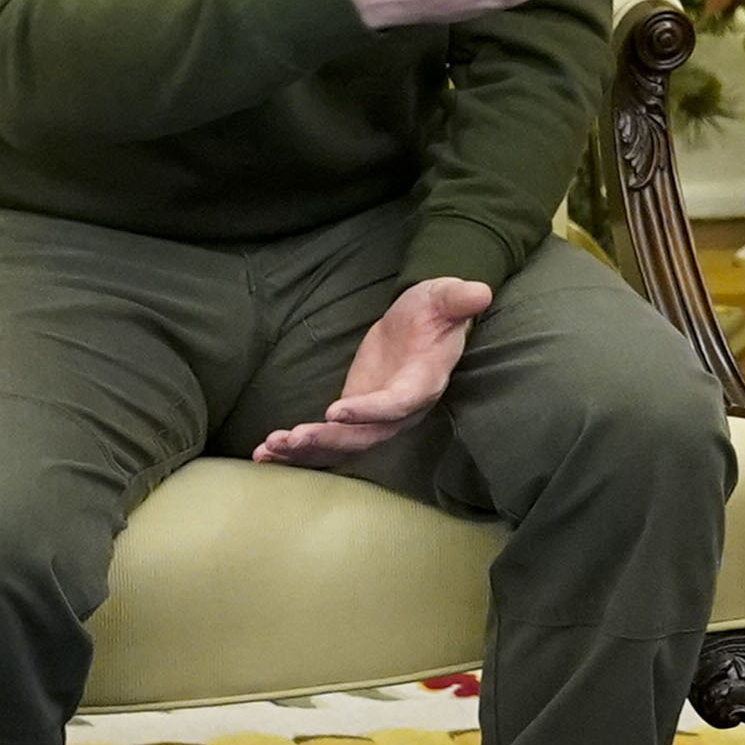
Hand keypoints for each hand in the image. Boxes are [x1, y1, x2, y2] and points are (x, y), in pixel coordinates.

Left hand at [253, 278, 490, 466]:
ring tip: (269, 449)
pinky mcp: (355, 418)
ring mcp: (376, 419)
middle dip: (327, 440)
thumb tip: (480, 292)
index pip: (397, 404)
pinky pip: (328, 440)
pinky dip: (298, 450)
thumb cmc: (435, 310)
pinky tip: (264, 453)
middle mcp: (401, 410)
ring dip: (306, 451)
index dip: (369, 411)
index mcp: (423, 383)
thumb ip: (459, 298)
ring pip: (343, 445)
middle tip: (291, 438)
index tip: (335, 411)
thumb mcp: (445, 297)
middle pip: (365, 436)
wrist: (423, 325)